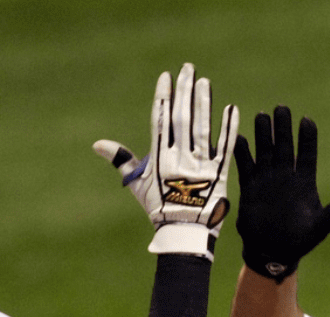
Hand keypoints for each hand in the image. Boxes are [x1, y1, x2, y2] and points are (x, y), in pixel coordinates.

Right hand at [93, 63, 237, 260]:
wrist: (183, 235)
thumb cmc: (158, 209)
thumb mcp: (137, 185)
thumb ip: (121, 160)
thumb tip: (98, 144)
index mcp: (159, 159)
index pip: (160, 120)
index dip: (163, 96)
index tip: (166, 76)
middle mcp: (179, 159)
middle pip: (181, 118)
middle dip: (184, 92)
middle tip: (188, 68)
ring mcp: (200, 166)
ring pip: (202, 128)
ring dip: (204, 104)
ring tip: (204, 82)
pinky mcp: (219, 175)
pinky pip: (225, 148)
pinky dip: (229, 128)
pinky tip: (232, 108)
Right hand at [233, 105, 329, 281]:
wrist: (273, 253)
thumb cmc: (299, 241)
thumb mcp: (321, 227)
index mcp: (305, 182)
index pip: (307, 153)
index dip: (307, 137)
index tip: (306, 120)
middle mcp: (285, 176)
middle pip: (285, 146)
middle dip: (283, 128)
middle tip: (281, 108)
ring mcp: (267, 180)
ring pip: (265, 151)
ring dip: (263, 134)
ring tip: (262, 116)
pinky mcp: (250, 187)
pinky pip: (245, 165)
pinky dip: (242, 152)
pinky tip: (239, 138)